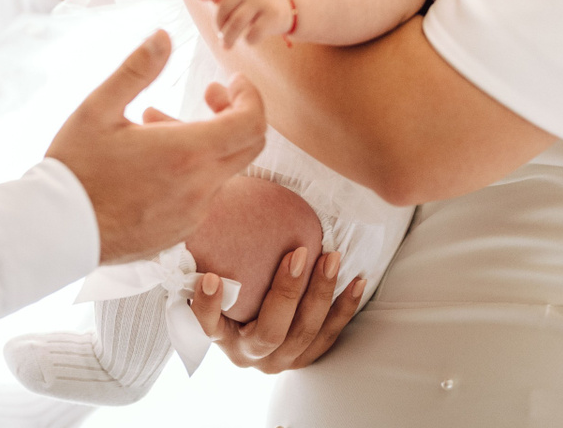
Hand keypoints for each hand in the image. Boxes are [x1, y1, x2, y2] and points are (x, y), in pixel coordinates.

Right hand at [46, 31, 266, 263]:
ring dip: (203, 141)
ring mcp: (192, 214)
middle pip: (248, 146)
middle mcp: (199, 188)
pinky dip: (191, 169)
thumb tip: (163, 36)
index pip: (251, 124)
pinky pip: (202, 193)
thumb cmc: (76, 166)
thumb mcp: (99, 108)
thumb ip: (137, 69)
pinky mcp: (180, 232)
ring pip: (221, 169)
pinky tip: (151, 160)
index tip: (232, 81)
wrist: (57, 229)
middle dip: (236, 113)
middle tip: (210, 95)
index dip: (250, 96)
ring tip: (154, 123)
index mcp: (185, 154)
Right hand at [187, 248, 366, 371]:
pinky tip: (356, 281)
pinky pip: (330, 335)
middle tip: (298, 254)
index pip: (209, 326)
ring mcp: (280, 360)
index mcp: (222, 337)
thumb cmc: (232, 286)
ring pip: (305, 332)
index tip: (212, 277)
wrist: (254, 326)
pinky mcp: (306, 357)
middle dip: (287, 293)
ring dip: (321, 294)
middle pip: (270, 331)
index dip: (208, 306)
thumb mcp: (217, 276)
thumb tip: (205, 201)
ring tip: (331, 259)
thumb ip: (209, 254)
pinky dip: (344, 308)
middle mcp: (249, 355)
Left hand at [198, 0, 292, 48]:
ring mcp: (263, 0)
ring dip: (228, 38)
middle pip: (223, 9)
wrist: (291, 1)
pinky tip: (249, 40)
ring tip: (227, 44)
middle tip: (221, 33)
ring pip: (236, 24)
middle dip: (219, 25)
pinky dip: (248, 41)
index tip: (212, 2)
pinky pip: (253, 34)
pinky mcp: (274, 16)